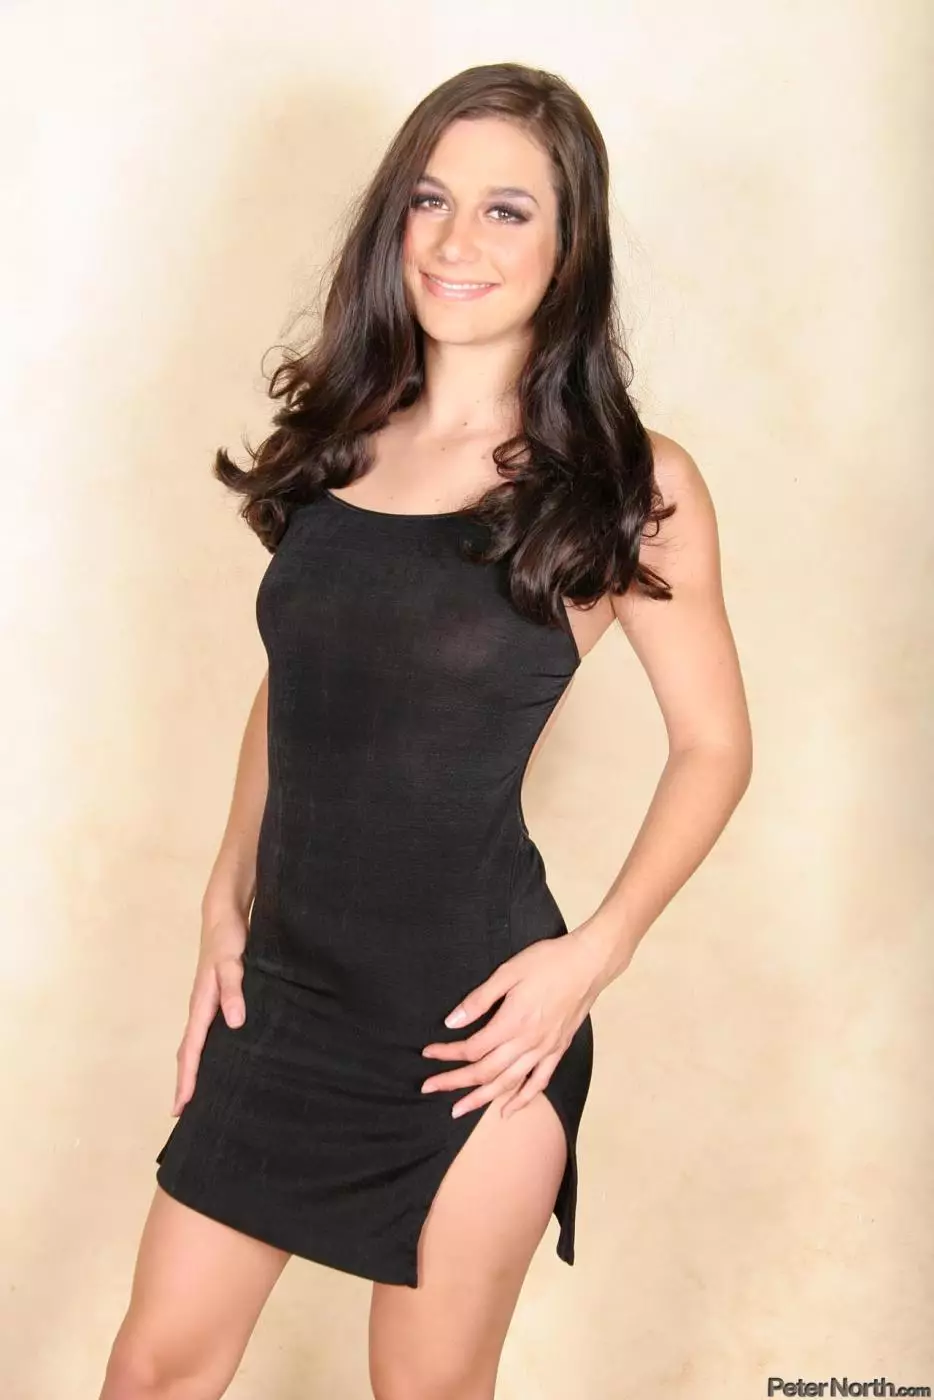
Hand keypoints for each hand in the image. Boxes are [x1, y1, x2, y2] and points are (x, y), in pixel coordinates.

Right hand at [171, 909, 247, 1115]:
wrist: (223, 914)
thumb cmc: (228, 937)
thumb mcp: (233, 962)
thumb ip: (234, 990)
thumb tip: (234, 1023)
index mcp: (202, 1003)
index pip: (192, 1049)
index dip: (188, 1078)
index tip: (182, 1105)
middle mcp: (201, 1007)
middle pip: (189, 1051)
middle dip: (184, 1081)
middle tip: (181, 1112)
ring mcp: (207, 1002)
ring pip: (196, 1042)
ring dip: (192, 1068)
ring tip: (194, 1094)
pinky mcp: (216, 996)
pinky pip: (206, 1031)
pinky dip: (204, 1050)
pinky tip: (216, 1058)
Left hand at [420, 931, 601, 1119]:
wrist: (589, 963)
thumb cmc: (548, 961)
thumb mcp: (508, 972)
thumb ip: (480, 999)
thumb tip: (453, 1022)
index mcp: (512, 1022)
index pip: (472, 1048)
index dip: (447, 1053)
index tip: (428, 1053)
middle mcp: (528, 1043)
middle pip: (485, 1071)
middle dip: (454, 1082)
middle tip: (429, 1088)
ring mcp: (544, 1050)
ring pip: (508, 1083)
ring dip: (481, 1098)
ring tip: (458, 1111)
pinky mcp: (558, 1050)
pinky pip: (539, 1082)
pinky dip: (522, 1099)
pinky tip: (507, 1110)